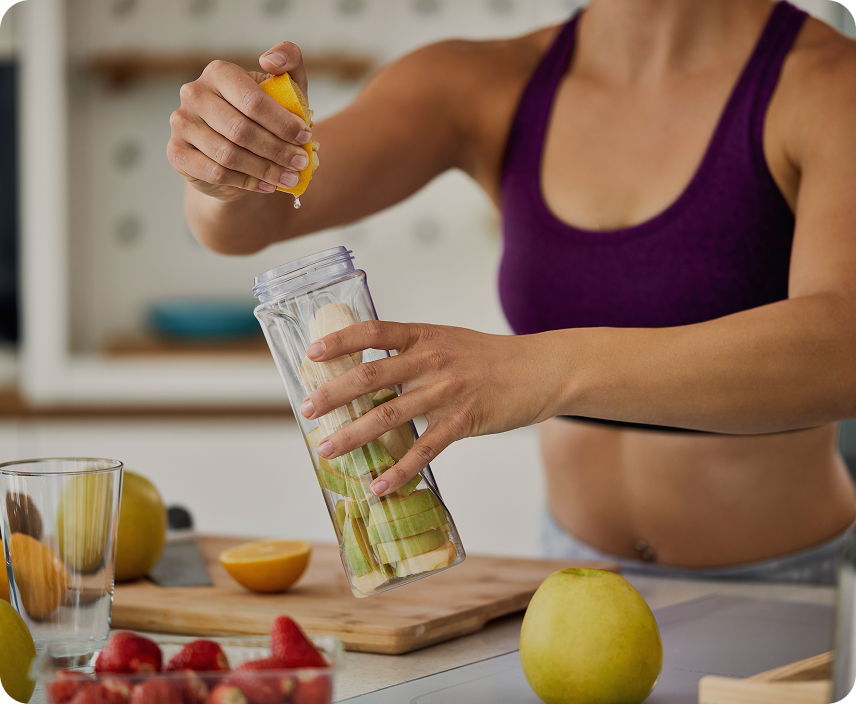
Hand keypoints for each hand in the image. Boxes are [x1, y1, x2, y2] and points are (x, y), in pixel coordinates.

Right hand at [167, 42, 312, 201]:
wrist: (234, 154)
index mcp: (219, 73)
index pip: (253, 101)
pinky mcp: (177, 153)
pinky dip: (246, 182)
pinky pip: (216, 172)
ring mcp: (181, 123)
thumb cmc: (264, 118)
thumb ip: (289, 62)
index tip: (305, 137)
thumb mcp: (283, 88)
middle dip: (278, 150)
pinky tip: (267, 185)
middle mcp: (194, 93)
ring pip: (229, 155)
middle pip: (242, 130)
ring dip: (265, 170)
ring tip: (289, 178)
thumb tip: (271, 61)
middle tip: (301, 163)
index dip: (283, 123)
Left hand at [299, 321, 559, 495]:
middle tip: (307, 410)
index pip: (372, 331)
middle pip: (370, 376)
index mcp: (425, 335)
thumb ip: (415, 351)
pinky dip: (398, 471)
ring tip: (327, 451)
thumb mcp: (451, 340)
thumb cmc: (493, 358)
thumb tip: (373, 373)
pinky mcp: (464, 420)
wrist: (542, 369)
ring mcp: (447, 390)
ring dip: (353, 435)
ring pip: (389, 415)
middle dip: (333, 394)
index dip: (338, 341)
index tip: (311, 354)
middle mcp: (432, 359)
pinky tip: (379, 485)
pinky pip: (424, 450)